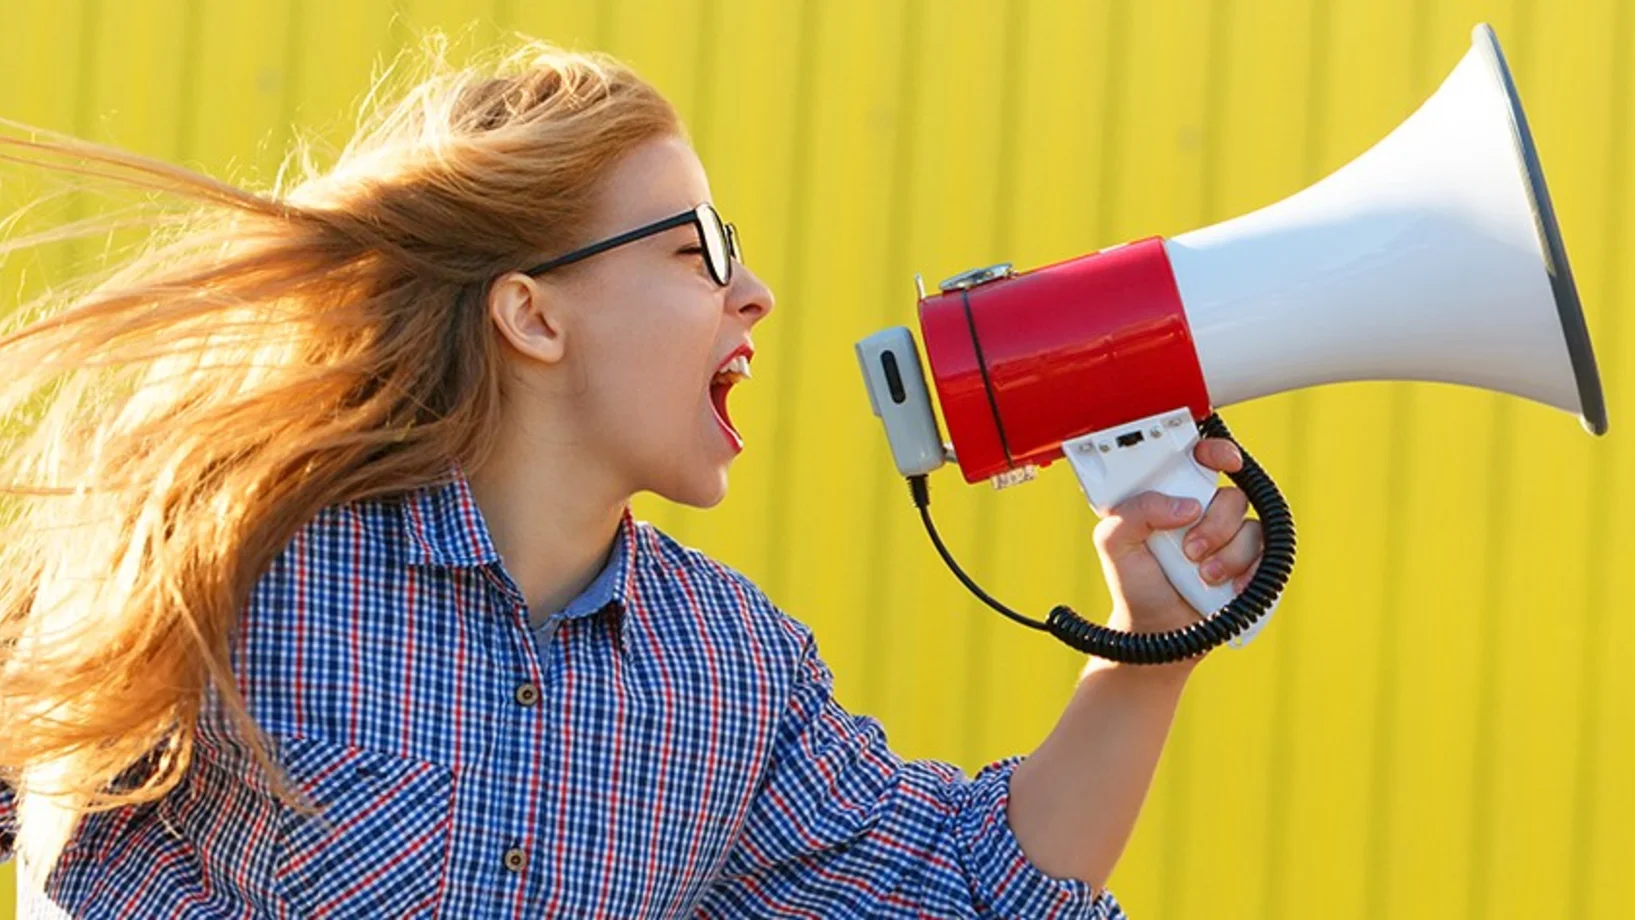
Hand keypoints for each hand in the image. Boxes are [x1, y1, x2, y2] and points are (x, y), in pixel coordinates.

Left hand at [1091, 438, 1262, 652]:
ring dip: (1227, 554)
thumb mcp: (1114, 543)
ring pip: (1249, 526)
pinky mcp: (1248, 561)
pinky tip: (1228, 586)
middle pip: (1230, 496)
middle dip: (1213, 525)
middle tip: (1189, 550)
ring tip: (1202, 575)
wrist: (1157, 633)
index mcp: (1171, 496)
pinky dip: (1249, 570)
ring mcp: (1228, 536)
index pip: (1199, 460)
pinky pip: (1266, 552)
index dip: (1214, 452)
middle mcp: (1203, 511)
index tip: (1221, 460)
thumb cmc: (1135, 582)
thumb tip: (1184, 505)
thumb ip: (1134, 512)